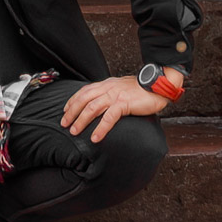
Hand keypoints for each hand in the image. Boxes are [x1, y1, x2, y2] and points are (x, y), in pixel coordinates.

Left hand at [61, 69, 184, 143]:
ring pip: (92, 108)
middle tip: (64, 124)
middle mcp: (108, 88)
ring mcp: (115, 95)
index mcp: (107, 84)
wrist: (158, 84)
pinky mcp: (124, 104)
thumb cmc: (142, 89)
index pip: (85, 91)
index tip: (65, 110)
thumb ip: (111, 93)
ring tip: (75, 131)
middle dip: (72, 112)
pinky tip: (95, 138)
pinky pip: (109, 117)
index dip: (73, 100)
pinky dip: (100, 128)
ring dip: (81, 120)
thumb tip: (103, 102)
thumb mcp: (122, 88)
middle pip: (84, 99)